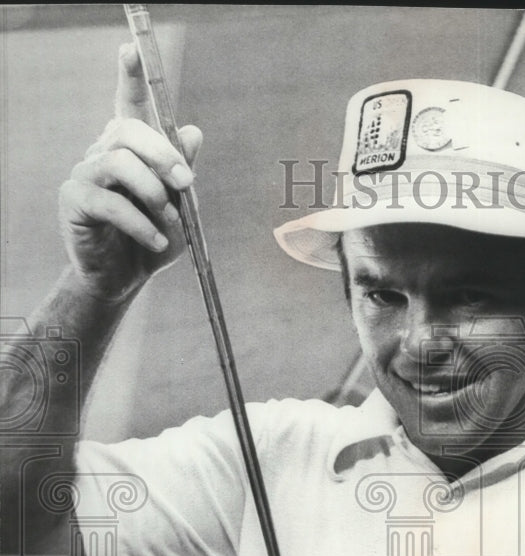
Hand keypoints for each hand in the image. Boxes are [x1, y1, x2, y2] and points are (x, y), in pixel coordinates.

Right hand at [58, 42, 202, 302]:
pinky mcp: (75, 201)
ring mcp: (85, 174)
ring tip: (169, 220)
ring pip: (118, 161)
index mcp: (130, 148)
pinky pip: (110, 202)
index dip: (129, 76)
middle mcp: (103, 152)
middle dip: (162, 154)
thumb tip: (193, 132)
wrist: (125, 280)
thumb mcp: (180, 208)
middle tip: (187, 183)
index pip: (128, 104)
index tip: (130, 50)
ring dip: (152, 190)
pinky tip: (158, 241)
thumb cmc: (153, 239)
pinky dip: (141, 223)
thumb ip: (184, 172)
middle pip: (126, 130)